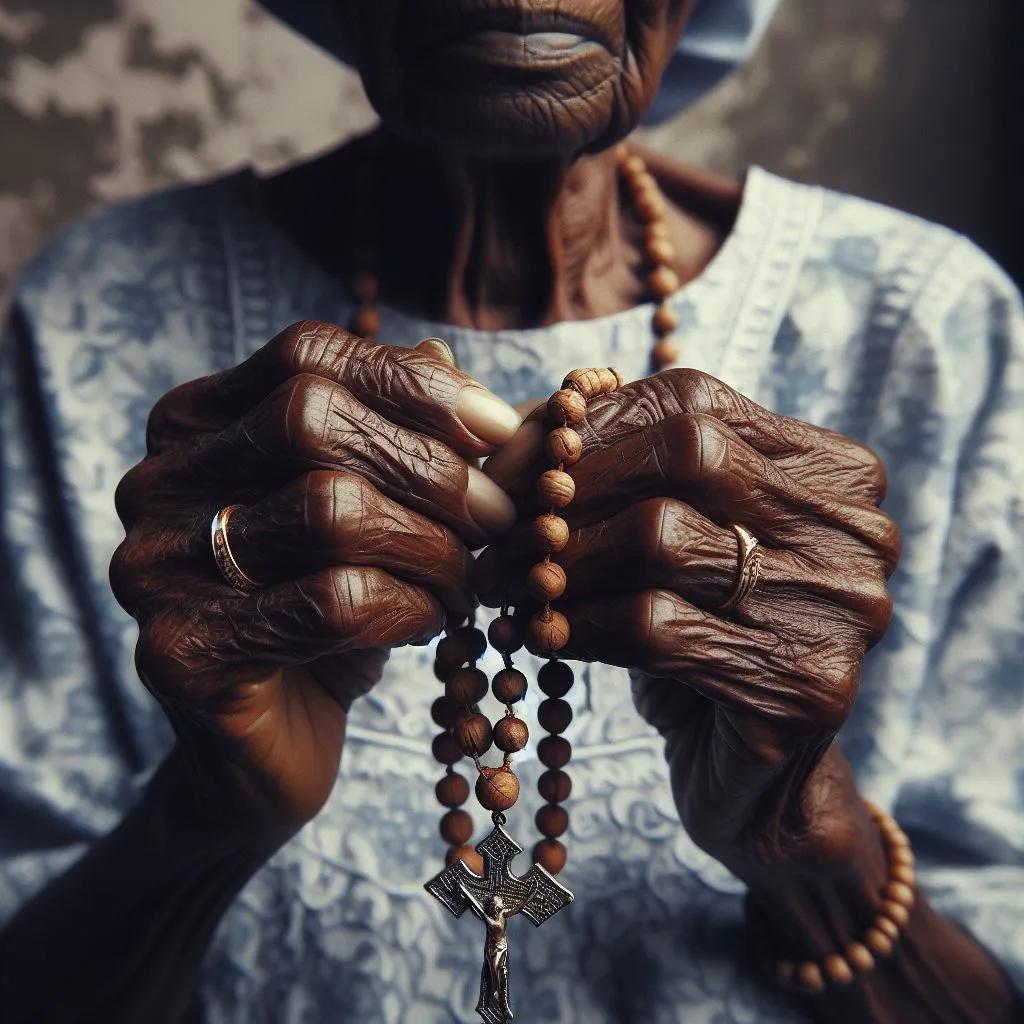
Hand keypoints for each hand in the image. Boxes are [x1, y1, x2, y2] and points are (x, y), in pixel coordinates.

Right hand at [111, 322, 518, 831]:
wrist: (274, 739)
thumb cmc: (326, 611)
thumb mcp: (367, 511)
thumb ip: (398, 436)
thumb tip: (455, 369)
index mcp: (196, 424)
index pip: (307, 356)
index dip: (414, 382)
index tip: (501, 429)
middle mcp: (158, 481)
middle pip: (314, 421)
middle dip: (434, 470)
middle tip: (499, 519)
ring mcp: (154, 565)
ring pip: (329, 510)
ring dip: (433, 547)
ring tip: (467, 581)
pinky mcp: (179, 650)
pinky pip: (330, 603)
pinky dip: (409, 607)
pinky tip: (432, 622)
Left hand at [476, 368, 897, 881]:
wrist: (757, 780)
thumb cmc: (703, 642)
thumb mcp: (673, 541)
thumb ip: (626, 472)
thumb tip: (526, 421)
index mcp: (830, 471)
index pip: (693, 402)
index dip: (588, 426)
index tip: (509, 468)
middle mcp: (853, 529)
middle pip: (683, 454)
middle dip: (570, 488)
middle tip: (497, 530)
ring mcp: (842, 606)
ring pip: (662, 537)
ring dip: (559, 562)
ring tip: (504, 586)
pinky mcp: (807, 685)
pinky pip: (655, 627)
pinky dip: (577, 625)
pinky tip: (538, 635)